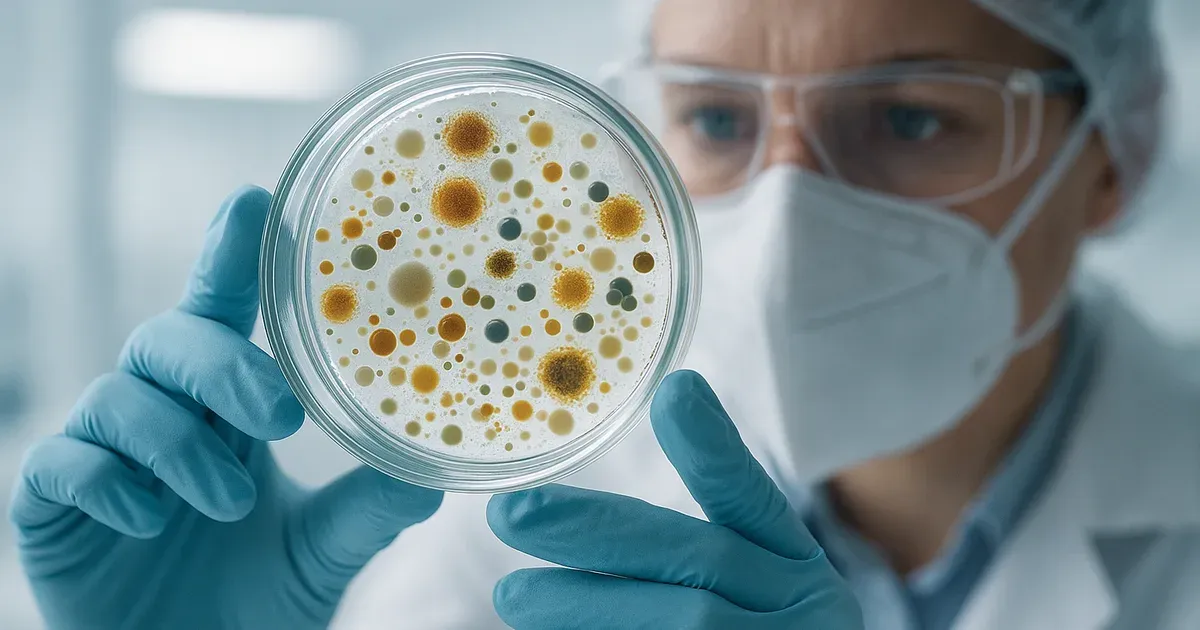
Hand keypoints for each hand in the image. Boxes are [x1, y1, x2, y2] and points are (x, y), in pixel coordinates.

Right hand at [9, 187, 442, 629]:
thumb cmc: (254, 601)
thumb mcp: (321, 551)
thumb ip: (366, 509)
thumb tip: (433, 473)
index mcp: (226, 407)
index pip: (225, 315)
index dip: (231, 257)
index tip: (253, 200)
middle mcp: (165, 413)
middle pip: (169, 338)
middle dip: (221, 364)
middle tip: (279, 416)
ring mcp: (104, 454)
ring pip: (119, 396)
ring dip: (181, 445)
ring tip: (231, 502)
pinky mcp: (52, 503)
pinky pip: (60, 463)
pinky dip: (109, 484)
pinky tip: (151, 521)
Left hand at [487, 370, 862, 629]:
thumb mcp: (749, 596)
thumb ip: (685, 559)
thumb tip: (589, 504)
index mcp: (798, 572)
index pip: (753, 501)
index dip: (714, 448)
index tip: (674, 392)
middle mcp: (803, 608)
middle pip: (702, 557)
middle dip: (600, 532)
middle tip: (512, 514)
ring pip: (682, 621)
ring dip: (587, 605)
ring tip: (513, 595)